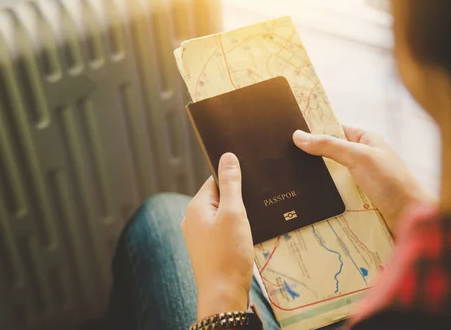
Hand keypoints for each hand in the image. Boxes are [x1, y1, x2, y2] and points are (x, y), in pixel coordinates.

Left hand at [182, 153, 253, 319]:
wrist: (224, 295)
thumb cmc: (228, 253)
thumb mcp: (233, 213)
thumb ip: (231, 183)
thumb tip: (227, 156)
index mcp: (196, 206)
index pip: (214, 179)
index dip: (233, 177)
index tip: (252, 178)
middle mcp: (193, 219)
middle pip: (219, 196)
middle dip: (238, 197)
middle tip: (256, 201)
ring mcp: (200, 235)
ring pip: (222, 214)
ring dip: (238, 215)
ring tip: (254, 219)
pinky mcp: (209, 248)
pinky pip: (223, 229)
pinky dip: (236, 228)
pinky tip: (248, 234)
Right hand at [293, 125, 434, 233]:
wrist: (410, 216)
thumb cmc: (390, 181)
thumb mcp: (357, 157)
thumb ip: (328, 146)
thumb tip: (298, 136)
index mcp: (365, 138)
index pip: (333, 128)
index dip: (314, 130)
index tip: (289, 133)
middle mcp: (362, 155)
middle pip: (330, 152)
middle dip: (312, 156)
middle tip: (284, 158)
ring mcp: (359, 176)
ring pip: (331, 172)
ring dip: (317, 177)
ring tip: (290, 178)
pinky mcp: (357, 196)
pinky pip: (335, 189)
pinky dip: (324, 191)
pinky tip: (307, 194)